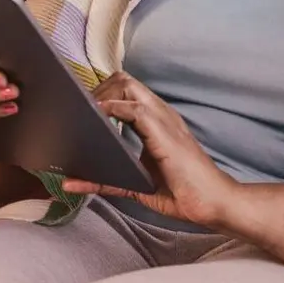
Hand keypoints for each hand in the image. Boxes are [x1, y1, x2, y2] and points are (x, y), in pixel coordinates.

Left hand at [62, 72, 237, 227]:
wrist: (213, 203)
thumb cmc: (183, 193)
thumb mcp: (136, 185)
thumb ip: (106, 181)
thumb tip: (71, 183)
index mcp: (157, 121)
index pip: (126, 90)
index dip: (102, 94)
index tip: (81, 110)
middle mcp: (161, 114)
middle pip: (124, 79)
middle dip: (97, 89)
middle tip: (78, 110)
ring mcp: (164, 120)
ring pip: (128, 85)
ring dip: (102, 94)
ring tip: (83, 112)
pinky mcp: (165, 132)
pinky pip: (135, 109)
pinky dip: (113, 109)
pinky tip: (99, 118)